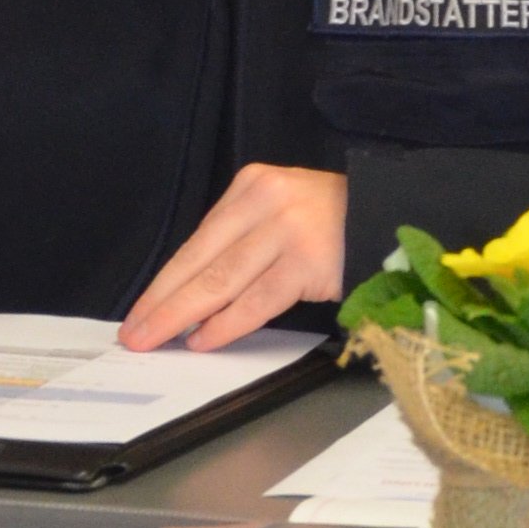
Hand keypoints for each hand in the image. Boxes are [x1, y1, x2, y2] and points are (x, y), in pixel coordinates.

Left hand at [119, 162, 347, 352]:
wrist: (394, 217)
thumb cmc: (332, 224)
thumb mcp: (280, 213)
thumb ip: (241, 242)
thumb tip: (191, 296)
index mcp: (252, 187)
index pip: (197, 242)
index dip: (164, 282)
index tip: (139, 311)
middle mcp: (266, 201)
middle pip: (200, 262)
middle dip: (162, 303)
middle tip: (134, 335)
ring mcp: (288, 230)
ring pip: (221, 282)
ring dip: (183, 316)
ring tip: (158, 340)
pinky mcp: (309, 260)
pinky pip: (257, 300)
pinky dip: (226, 324)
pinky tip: (203, 339)